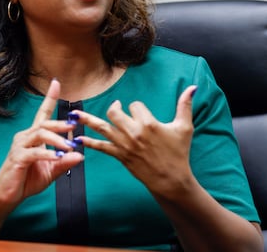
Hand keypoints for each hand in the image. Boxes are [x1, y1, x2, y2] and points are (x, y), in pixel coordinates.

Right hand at [0, 79, 83, 208]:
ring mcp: (19, 146)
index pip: (42, 113)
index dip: (49, 98)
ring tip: (69, 146)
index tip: (56, 83)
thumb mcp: (51, 171)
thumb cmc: (27, 181)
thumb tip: (81, 155)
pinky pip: (34, 153)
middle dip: (61, 124)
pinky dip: (47, 154)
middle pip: (45, 123)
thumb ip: (64, 162)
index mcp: (33, 136)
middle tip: (74, 127)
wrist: (7, 196)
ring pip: (40, 134)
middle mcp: (25, 137)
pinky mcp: (17, 158)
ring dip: (57, 139)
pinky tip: (57, 157)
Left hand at [74, 85, 196, 196]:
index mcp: (148, 123)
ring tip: (74, 113)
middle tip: (117, 108)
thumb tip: (192, 87)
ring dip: (87, 119)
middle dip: (115, 108)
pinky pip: (101, 147)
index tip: (144, 115)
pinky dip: (89, 142)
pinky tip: (78, 139)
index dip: (138, 108)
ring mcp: (125, 145)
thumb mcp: (184, 127)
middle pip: (114, 112)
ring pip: (102, 127)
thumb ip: (185, 105)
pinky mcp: (120, 155)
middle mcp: (134, 133)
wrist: (171, 180)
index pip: (135, 105)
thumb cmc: (179, 153)